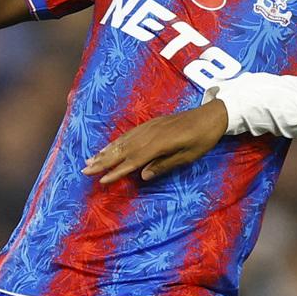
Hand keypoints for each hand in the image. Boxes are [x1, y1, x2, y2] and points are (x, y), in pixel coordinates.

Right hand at [83, 100, 230, 183]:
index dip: (115, 171)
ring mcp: (149, 127)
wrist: (211, 115)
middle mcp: (149, 134)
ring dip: (105, 151)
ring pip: (122, 141)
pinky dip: (116, 142)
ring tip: (90, 160)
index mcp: (159, 144)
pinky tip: (109, 147)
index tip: (101, 180)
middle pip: (122, 150)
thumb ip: (164, 165)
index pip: (132, 160)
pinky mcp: (151, 124)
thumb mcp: (187, 156)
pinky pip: (129, 134)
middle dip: (102, 161)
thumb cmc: (203, 139)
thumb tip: (142, 175)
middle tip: (85, 170)